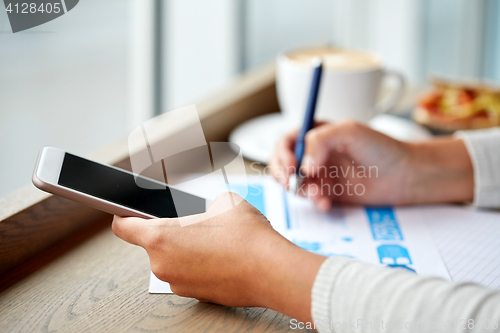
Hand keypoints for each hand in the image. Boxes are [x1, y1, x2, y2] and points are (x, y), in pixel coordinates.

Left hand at [112, 193, 325, 322]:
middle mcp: (163, 265)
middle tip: (198, 227)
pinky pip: (190, 275)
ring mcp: (178, 284)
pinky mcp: (195, 296)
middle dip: (173, 234)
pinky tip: (222, 259)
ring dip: (188, 252)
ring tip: (216, 243)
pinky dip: (200, 267)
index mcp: (161, 237)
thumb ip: (205, 205)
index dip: (123, 218)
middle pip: (155, 244)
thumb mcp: (225, 201)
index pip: (123, 228)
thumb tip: (209, 211)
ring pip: (174, 261)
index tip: (126, 215)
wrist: (271, 270)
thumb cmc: (246, 236)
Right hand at [269, 121, 472, 209]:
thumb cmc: (381, 148)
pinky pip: (309, 198)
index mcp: (316, 133)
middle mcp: (314, 153)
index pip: (286, 141)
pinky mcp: (327, 192)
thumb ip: (320, 141)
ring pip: (293, 183)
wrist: (403, 176)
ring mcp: (319, 174)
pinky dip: (313, 202)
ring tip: (318, 195)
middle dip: (283, 175)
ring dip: (301, 191)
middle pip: (282, 162)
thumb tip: (303, 167)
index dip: (282, 154)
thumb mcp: (350, 132)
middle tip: (292, 184)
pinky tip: (325, 203)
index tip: (291, 167)